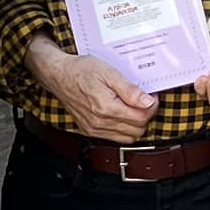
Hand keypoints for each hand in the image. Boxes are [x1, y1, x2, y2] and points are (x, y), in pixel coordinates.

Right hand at [32, 37, 155, 142]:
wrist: (58, 75)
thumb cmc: (81, 71)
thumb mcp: (109, 73)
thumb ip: (130, 90)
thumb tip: (148, 102)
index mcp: (107, 108)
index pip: (142, 117)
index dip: (151, 106)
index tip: (150, 96)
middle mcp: (100, 123)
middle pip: (138, 130)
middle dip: (144, 115)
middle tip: (142, 100)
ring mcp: (94, 129)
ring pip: (128, 137)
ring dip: (135, 124)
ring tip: (132, 107)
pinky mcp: (90, 131)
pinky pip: (115, 138)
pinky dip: (123, 129)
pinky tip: (121, 114)